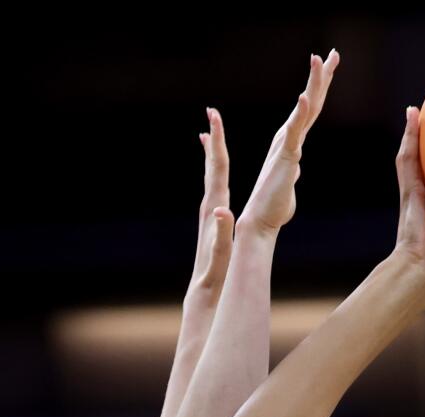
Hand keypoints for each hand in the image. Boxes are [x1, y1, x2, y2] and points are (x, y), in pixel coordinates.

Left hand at [186, 107, 233, 298]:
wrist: (202, 295)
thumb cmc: (214, 276)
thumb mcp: (220, 256)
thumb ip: (221, 234)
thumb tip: (222, 211)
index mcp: (214, 209)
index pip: (218, 169)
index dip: (218, 142)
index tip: (215, 115)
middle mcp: (209, 207)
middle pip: (213, 167)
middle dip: (215, 140)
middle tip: (213, 113)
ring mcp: (209, 214)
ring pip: (212, 177)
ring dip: (213, 156)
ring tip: (211, 137)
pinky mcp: (211, 222)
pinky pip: (214, 191)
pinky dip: (215, 176)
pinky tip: (216, 174)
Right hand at [241, 50, 339, 236]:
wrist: (261, 220)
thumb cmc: (275, 204)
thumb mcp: (289, 181)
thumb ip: (293, 169)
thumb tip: (296, 166)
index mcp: (292, 141)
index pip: (310, 109)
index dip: (318, 88)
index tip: (328, 67)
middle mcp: (289, 137)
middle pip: (310, 101)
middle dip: (321, 76)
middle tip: (332, 53)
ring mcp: (287, 144)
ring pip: (305, 108)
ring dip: (312, 83)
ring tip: (319, 59)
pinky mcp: (286, 155)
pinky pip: (295, 131)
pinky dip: (300, 113)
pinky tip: (305, 97)